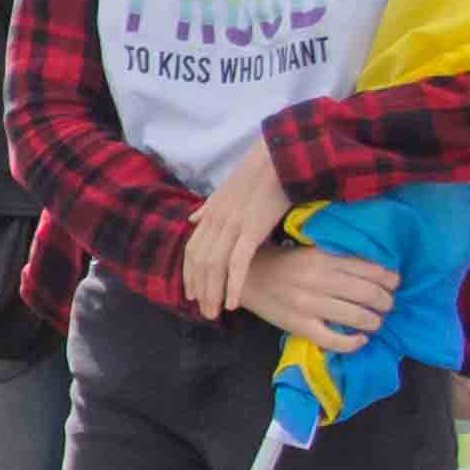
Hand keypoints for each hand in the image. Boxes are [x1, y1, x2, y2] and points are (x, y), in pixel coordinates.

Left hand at [179, 149, 296, 320]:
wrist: (280, 157)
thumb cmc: (260, 174)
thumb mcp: (227, 190)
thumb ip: (209, 207)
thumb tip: (193, 218)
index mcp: (211, 213)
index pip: (192, 250)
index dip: (190, 274)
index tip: (192, 294)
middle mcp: (215, 220)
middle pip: (200, 262)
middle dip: (200, 290)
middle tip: (204, 313)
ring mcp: (231, 225)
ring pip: (214, 267)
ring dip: (213, 293)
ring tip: (215, 313)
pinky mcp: (251, 229)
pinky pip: (237, 264)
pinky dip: (233, 285)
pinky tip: (232, 303)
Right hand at [244, 240, 389, 356]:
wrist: (247, 278)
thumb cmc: (283, 263)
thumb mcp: (312, 251)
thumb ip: (339, 258)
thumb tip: (376, 268)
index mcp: (324, 258)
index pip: (369, 270)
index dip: (389, 279)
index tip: (394, 283)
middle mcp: (319, 281)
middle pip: (368, 294)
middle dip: (386, 302)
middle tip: (387, 305)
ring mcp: (310, 305)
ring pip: (357, 317)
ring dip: (375, 321)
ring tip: (375, 321)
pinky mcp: (300, 326)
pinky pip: (334, 340)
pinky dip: (353, 343)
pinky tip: (361, 340)